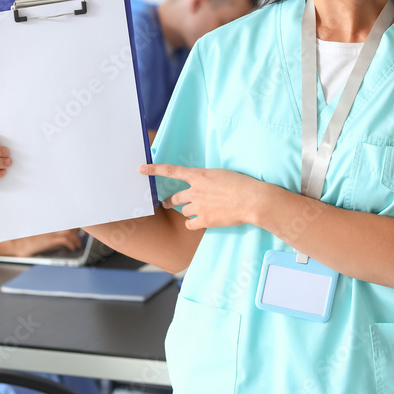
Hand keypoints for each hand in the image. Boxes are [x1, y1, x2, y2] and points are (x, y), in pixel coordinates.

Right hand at [0, 230, 83, 257]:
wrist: (13, 242)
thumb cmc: (19, 238)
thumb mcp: (31, 231)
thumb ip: (40, 231)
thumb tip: (43, 234)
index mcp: (46, 222)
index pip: (63, 219)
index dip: (71, 223)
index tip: (75, 228)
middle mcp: (50, 226)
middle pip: (68, 223)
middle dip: (76, 230)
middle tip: (80, 235)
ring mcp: (50, 232)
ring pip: (70, 231)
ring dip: (76, 238)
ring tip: (78, 243)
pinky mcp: (50, 240)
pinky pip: (66, 240)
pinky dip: (72, 244)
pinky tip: (73, 248)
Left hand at [141, 163, 272, 230]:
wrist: (252, 200)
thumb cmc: (242, 184)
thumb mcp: (221, 174)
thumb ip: (207, 180)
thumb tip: (203, 185)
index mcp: (199, 175)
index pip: (172, 171)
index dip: (155, 170)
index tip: (141, 169)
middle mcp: (195, 190)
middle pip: (175, 197)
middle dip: (170, 201)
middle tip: (167, 203)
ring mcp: (198, 206)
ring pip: (184, 211)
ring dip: (190, 212)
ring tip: (202, 212)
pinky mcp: (204, 220)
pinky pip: (190, 224)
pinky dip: (194, 224)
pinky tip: (202, 222)